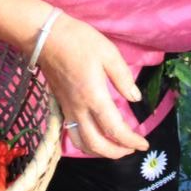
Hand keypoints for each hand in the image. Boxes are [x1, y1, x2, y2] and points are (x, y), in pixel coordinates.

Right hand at [34, 13, 148, 158]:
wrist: (45, 37)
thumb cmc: (79, 41)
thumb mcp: (108, 53)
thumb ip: (123, 78)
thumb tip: (135, 98)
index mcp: (94, 96)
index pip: (114, 129)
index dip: (131, 141)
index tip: (144, 143)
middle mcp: (79, 109)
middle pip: (96, 144)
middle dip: (116, 152)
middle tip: (131, 149)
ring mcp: (67, 109)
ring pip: (81, 143)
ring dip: (99, 152)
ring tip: (114, 148)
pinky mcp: (60, 106)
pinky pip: (72, 133)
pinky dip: (85, 143)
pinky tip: (95, 137)